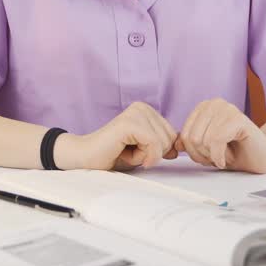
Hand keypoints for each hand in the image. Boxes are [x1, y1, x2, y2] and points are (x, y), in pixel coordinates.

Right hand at [55, 102, 178, 170]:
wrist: (85, 159)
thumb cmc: (113, 155)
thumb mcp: (144, 150)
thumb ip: (162, 145)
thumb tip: (179, 145)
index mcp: (147, 110)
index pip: (172, 135)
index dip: (157, 151)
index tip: (135, 150)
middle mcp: (142, 107)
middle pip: (170, 139)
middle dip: (152, 153)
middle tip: (128, 151)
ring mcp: (135, 113)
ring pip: (163, 143)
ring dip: (144, 155)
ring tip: (124, 151)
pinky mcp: (129, 123)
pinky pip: (153, 144)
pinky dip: (143, 157)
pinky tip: (126, 154)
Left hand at [175, 98, 265, 173]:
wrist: (264, 157)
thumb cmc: (236, 153)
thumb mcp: (207, 150)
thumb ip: (191, 143)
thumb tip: (176, 144)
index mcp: (204, 107)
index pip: (185, 135)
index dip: (195, 153)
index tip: (211, 155)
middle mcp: (214, 103)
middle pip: (192, 139)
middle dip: (204, 155)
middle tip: (220, 156)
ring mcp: (227, 108)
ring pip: (203, 141)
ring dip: (214, 156)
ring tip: (227, 154)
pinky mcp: (237, 118)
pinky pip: (216, 141)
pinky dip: (220, 156)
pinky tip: (230, 158)